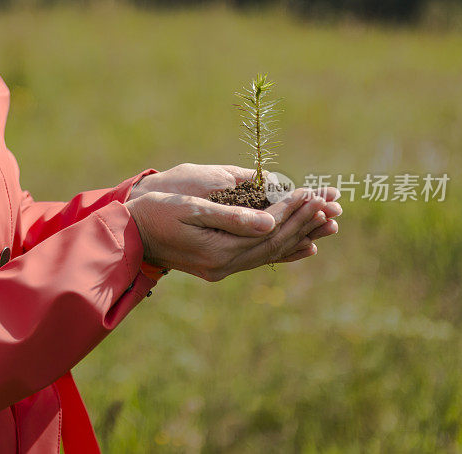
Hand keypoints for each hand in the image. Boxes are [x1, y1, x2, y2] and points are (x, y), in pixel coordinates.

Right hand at [128, 163, 341, 262]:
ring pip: (271, 252)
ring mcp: (222, 269)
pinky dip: (283, 250)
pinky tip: (305, 247)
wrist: (129, 233)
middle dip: (304, 221)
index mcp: (219, 251)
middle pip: (275, 243)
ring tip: (328, 221)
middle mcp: (225, 265)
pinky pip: (259, 259)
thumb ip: (230, 217)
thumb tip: (269, 222)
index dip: (292, 210)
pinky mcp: (219, 266)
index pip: (267, 229)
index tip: (314, 191)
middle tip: (331, 202)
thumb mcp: (190, 208)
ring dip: (300, 235)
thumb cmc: (156, 212)